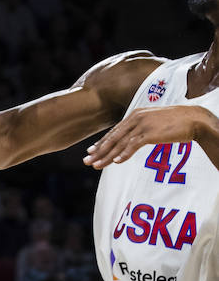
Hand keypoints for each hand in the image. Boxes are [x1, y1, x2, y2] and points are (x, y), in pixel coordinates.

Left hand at [84, 104, 203, 168]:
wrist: (194, 119)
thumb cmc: (176, 122)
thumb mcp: (155, 122)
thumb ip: (143, 127)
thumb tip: (135, 137)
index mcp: (135, 115)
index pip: (114, 131)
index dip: (102, 142)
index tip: (92, 152)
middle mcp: (135, 118)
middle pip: (113, 138)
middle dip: (99, 151)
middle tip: (87, 161)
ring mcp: (142, 125)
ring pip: (120, 143)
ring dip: (107, 156)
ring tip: (97, 165)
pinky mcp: (150, 133)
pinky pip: (133, 145)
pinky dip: (124, 154)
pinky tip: (116, 162)